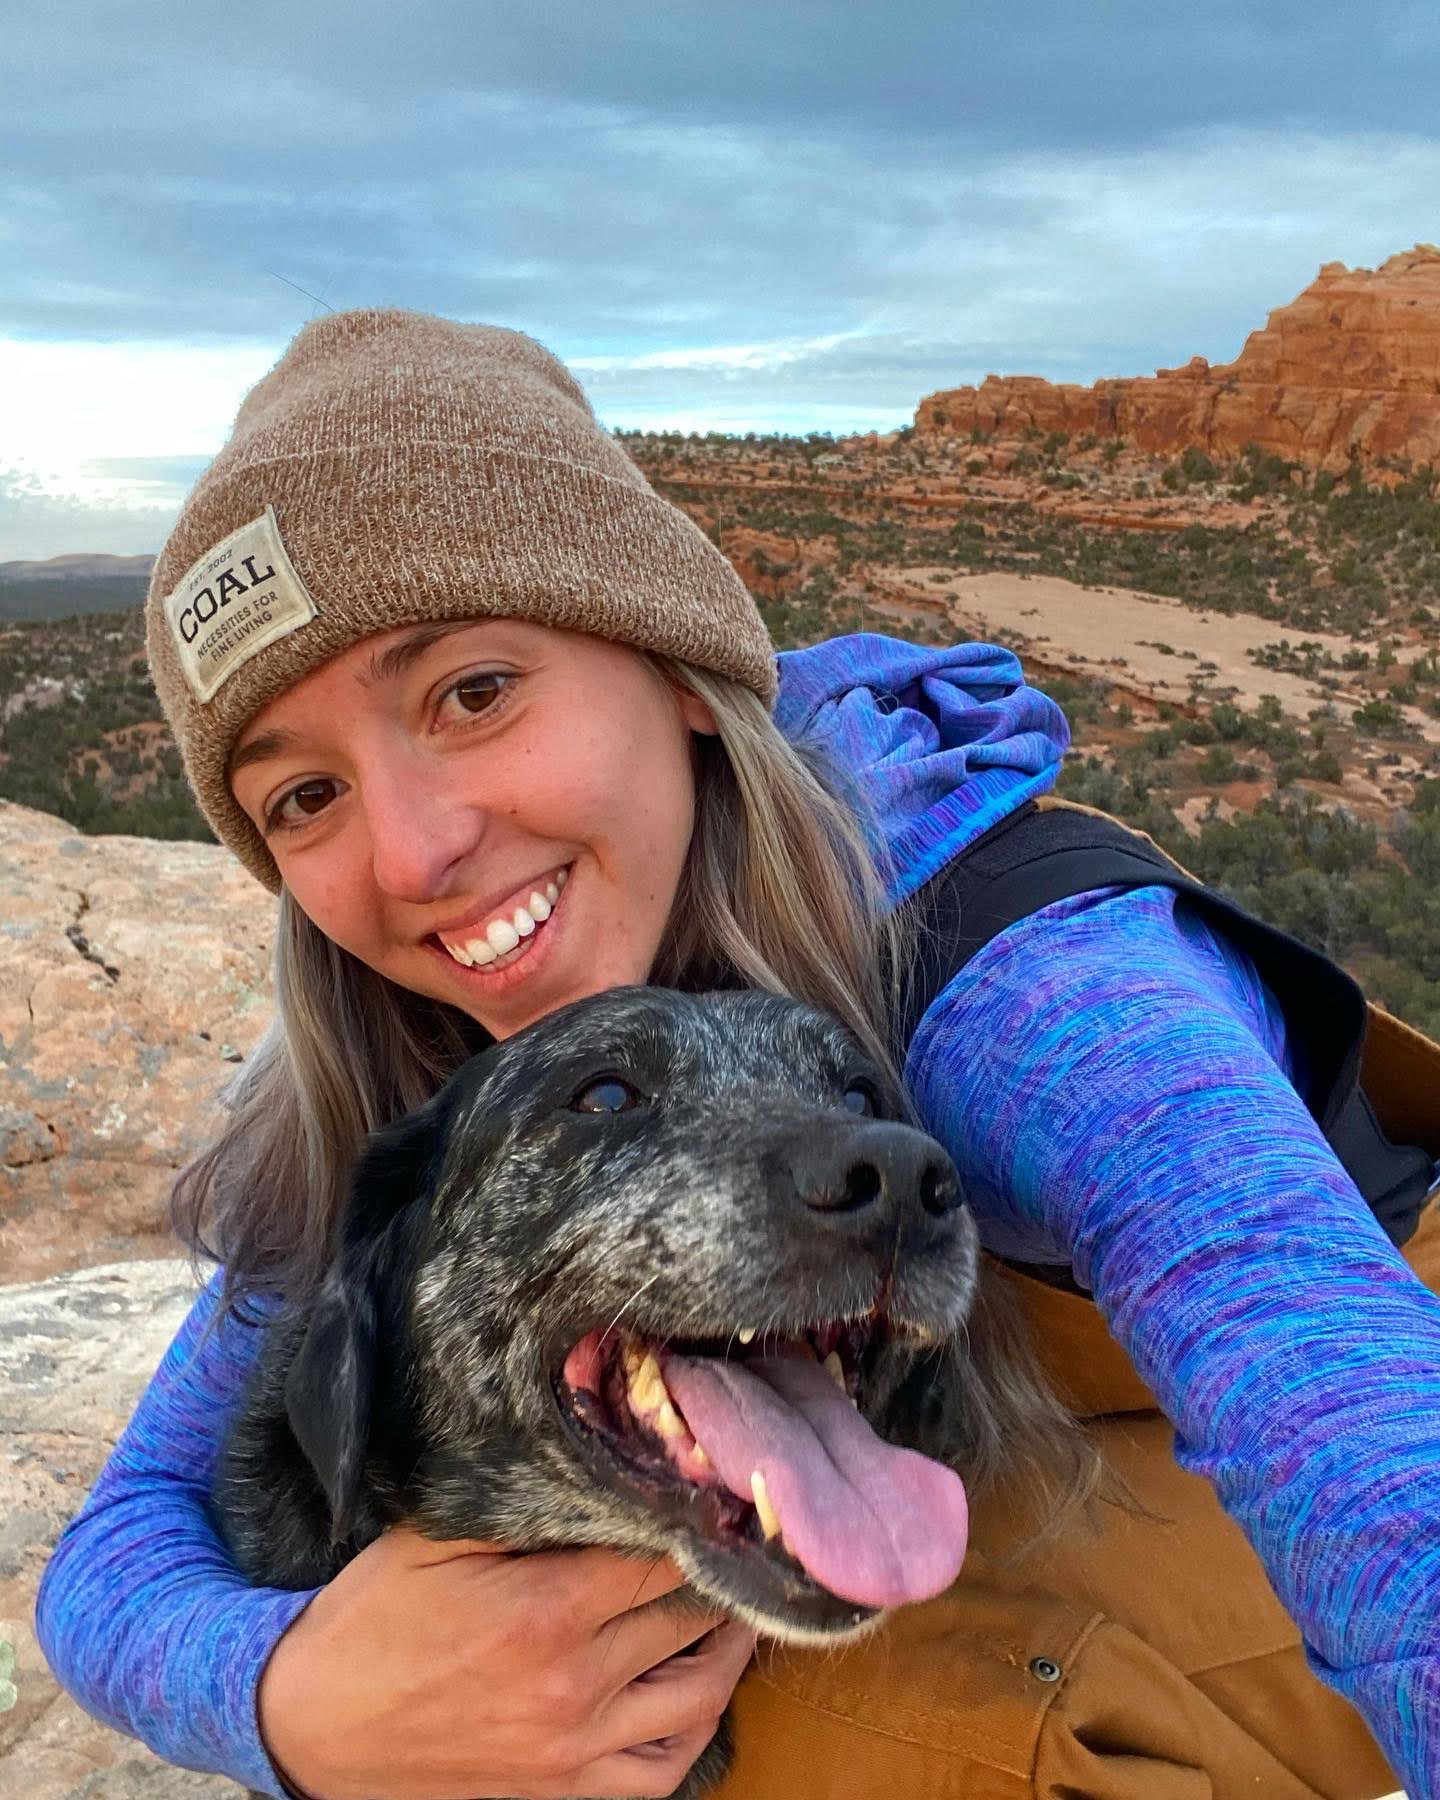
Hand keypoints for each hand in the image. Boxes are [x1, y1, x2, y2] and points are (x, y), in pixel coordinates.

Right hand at [256, 1527, 755, 1799]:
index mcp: (543, 1610)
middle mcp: (572, 1685)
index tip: (715, 1492)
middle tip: (735, 1540)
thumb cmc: (370, 1619)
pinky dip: (697, 1729)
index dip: (694, 1520)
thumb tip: (590, 1467)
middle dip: (718, 1574)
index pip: (659, 1555)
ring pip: (696, 1698)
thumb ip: (517, 1506)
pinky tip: (701, 1688)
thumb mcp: (433, 1540)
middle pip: (687, 1619)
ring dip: (728, 1649)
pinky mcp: (563, 1796)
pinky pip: (663, 1772)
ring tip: (736, 1605)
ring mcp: (573, 1751)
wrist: (308, 1727)